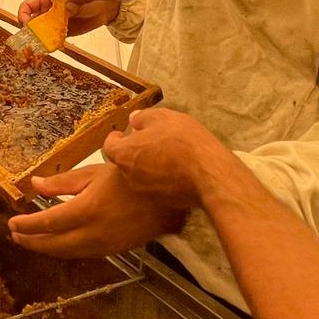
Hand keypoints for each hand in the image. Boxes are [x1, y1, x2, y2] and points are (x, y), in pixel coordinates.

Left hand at [6, 162, 184, 258]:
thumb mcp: (96, 172)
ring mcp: (106, 245)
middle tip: (15, 234)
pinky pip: (83, 253)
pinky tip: (58, 242)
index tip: (12, 223)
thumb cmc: (134, 176)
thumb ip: (63, 182)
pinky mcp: (116, 250)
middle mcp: (95, 233)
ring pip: (68, 253)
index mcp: (88, 210)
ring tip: (30, 240)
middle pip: (55, 244)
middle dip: (32, 241)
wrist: (172, 197)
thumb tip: (35, 185)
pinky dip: (65, 249)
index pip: (49, 223)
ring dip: (47, 248)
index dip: (28, 225)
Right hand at [16, 0, 119, 36]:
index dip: (23, 15)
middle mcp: (49, 11)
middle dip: (31, 31)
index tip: (27, 23)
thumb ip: (74, 2)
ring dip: (41, 39)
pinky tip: (58, 43)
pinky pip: (52, 40)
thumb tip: (68, 8)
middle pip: (31, 22)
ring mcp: (55, 22)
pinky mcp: (62, 32)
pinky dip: (52, 44)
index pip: (27, 6)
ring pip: (41, 32)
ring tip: (47, 42)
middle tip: (36, 37)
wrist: (106, 7)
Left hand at [102, 107, 223, 210]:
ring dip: (146, 166)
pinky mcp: (163, 202)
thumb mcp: (163, 117)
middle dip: (132, 152)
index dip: (115, 138)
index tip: (122, 134)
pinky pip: (155, 187)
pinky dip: (160, 179)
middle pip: (124, 162)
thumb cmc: (183, 141)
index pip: (109, 146)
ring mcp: (146, 192)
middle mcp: (129, 177)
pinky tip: (176, 171)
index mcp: (124, 154)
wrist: (209, 174)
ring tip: (163, 155)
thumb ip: (143, 117)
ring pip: (139, 176)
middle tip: (147, 142)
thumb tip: (133, 119)